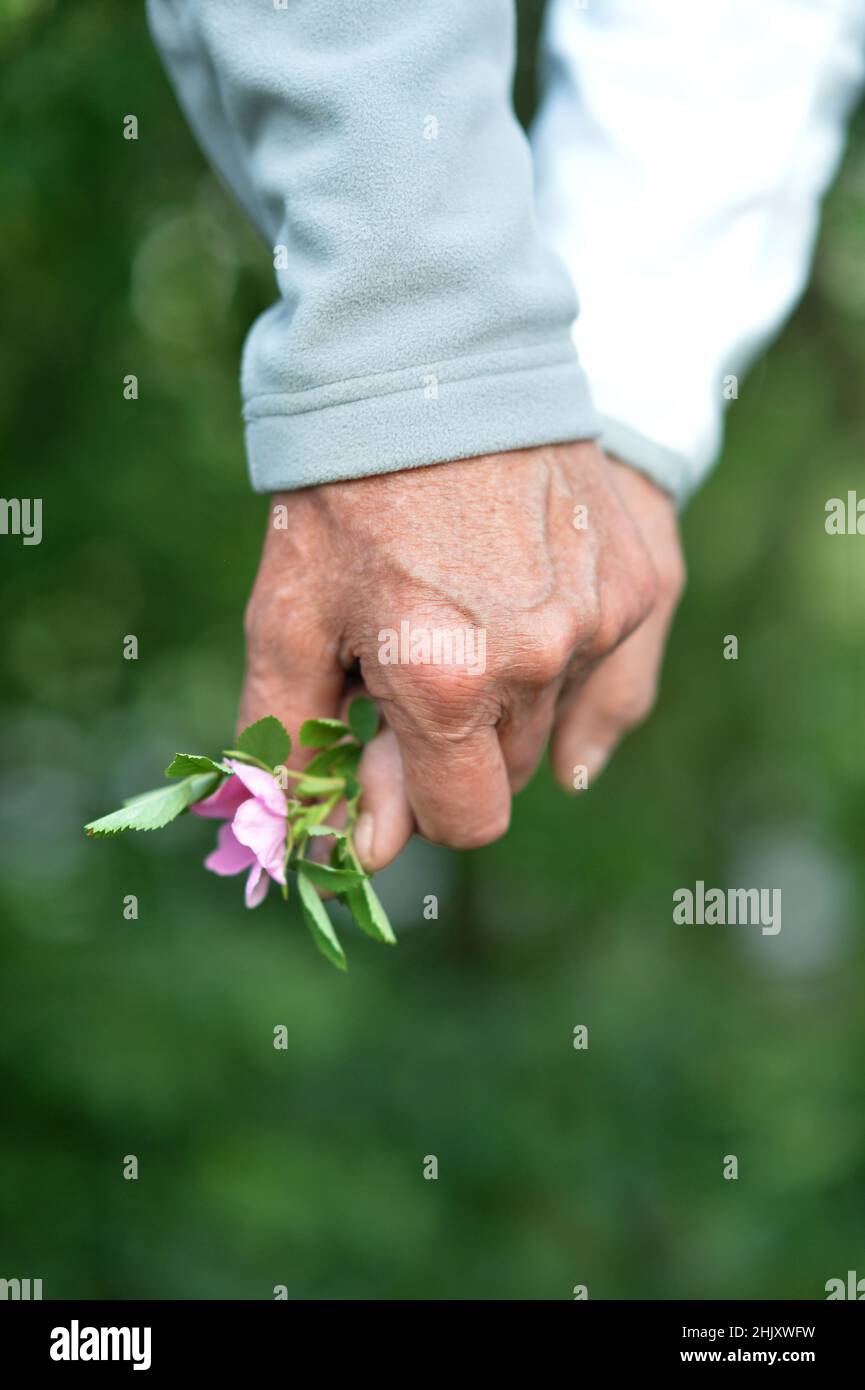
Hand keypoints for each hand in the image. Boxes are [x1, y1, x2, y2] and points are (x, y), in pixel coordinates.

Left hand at [239, 441, 671, 868]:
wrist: (431, 359)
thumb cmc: (344, 493)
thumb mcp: (289, 617)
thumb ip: (299, 742)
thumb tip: (325, 849)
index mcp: (447, 681)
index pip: (463, 821)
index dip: (414, 800)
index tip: (381, 749)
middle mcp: (539, 661)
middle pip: (509, 775)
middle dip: (455, 746)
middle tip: (411, 664)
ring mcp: (600, 619)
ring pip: (556, 723)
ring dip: (507, 701)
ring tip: (463, 613)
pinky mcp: (638, 581)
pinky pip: (609, 672)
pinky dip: (565, 662)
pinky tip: (525, 610)